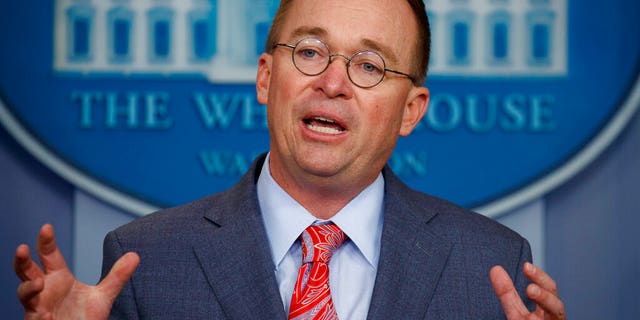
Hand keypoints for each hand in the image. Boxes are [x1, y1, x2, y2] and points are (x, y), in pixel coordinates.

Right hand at [14, 224, 138, 319]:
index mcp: (58, 278)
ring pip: (25, 295)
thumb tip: (135, 255)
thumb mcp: (103, 296)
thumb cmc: (84, 317)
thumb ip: (117, 277)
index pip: (49, 255)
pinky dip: (40, 317)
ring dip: (29, 287)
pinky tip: (47, 315)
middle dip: (22, 260)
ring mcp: (39, 307)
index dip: (46, 241)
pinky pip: (35, 319)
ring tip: (40, 283)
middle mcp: (45, 290)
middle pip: (26, 271)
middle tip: (23, 248)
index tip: (47, 227)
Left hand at [490, 263, 565, 319]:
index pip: (548, 289)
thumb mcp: (516, 312)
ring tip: (531, 292)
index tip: (525, 266)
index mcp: (547, 310)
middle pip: (556, 305)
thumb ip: (507, 293)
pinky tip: (529, 318)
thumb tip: (495, 269)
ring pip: (557, 315)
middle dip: (545, 295)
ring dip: (546, 303)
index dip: (539, 277)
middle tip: (530, 288)